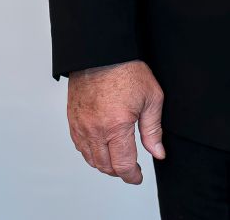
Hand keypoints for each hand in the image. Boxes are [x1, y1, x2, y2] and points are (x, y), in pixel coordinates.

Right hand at [66, 60, 165, 184]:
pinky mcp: (72, 120)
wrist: (101, 53)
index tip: (137, 176)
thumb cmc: (127, 71)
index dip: (132, 176)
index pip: (122, 165)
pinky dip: (90, 153)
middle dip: (119, 171)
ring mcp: (81, 126)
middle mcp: (95, 130)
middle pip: (105, 166)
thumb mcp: (151, 99)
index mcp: (117, 126)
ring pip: (90, 159)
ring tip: (117, 160)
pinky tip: (101, 148)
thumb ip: (153, 130)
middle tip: (130, 168)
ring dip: (104, 164)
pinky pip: (79, 146)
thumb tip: (157, 153)